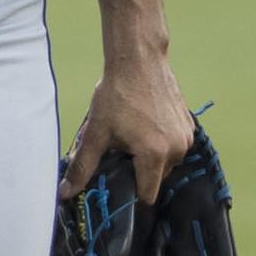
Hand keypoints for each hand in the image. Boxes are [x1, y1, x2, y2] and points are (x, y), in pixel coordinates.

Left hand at [58, 57, 193, 203]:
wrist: (138, 59)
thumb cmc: (116, 93)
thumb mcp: (96, 131)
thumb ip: (83, 166)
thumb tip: (65, 192)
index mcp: (154, 155)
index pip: (146, 195)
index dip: (130, 190)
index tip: (117, 176)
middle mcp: (176, 149)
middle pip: (156, 178)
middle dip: (138, 168)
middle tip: (121, 145)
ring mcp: (186, 136)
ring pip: (166, 161)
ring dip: (150, 154)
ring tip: (133, 129)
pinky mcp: (190, 124)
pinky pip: (174, 144)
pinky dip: (161, 140)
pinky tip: (146, 121)